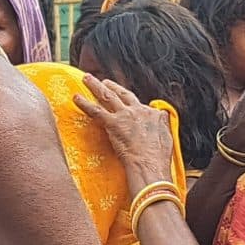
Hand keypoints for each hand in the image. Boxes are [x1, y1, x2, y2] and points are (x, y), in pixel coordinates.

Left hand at [73, 74, 176, 191]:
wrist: (150, 165)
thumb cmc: (159, 159)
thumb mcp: (168, 139)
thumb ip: (163, 127)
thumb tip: (162, 123)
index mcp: (153, 114)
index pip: (140, 105)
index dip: (132, 104)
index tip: (127, 104)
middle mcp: (139, 111)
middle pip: (123, 94)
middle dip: (112, 86)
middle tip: (104, 82)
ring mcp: (125, 116)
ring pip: (108, 96)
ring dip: (96, 86)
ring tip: (87, 79)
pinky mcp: (113, 123)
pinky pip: (95, 111)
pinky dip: (85, 103)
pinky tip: (76, 98)